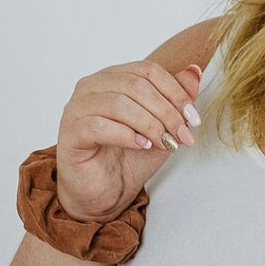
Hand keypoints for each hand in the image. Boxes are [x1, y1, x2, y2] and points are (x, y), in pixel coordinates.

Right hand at [55, 60, 204, 221]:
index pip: (147, 71)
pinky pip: (98, 125)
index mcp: (113, 78)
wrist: (105, 194)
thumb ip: (175, 100)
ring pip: (118, 103)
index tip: (193, 119)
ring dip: (149, 124)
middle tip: (182, 136)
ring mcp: (77, 108)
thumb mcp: (162, 128)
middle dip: (166, 111)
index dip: (175, 92)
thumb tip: (194, 72)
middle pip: (135, 85)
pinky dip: (125, 135)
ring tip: (164, 143)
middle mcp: (92, 87)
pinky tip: (141, 146)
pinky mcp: (70, 133)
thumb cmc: (128, 159)